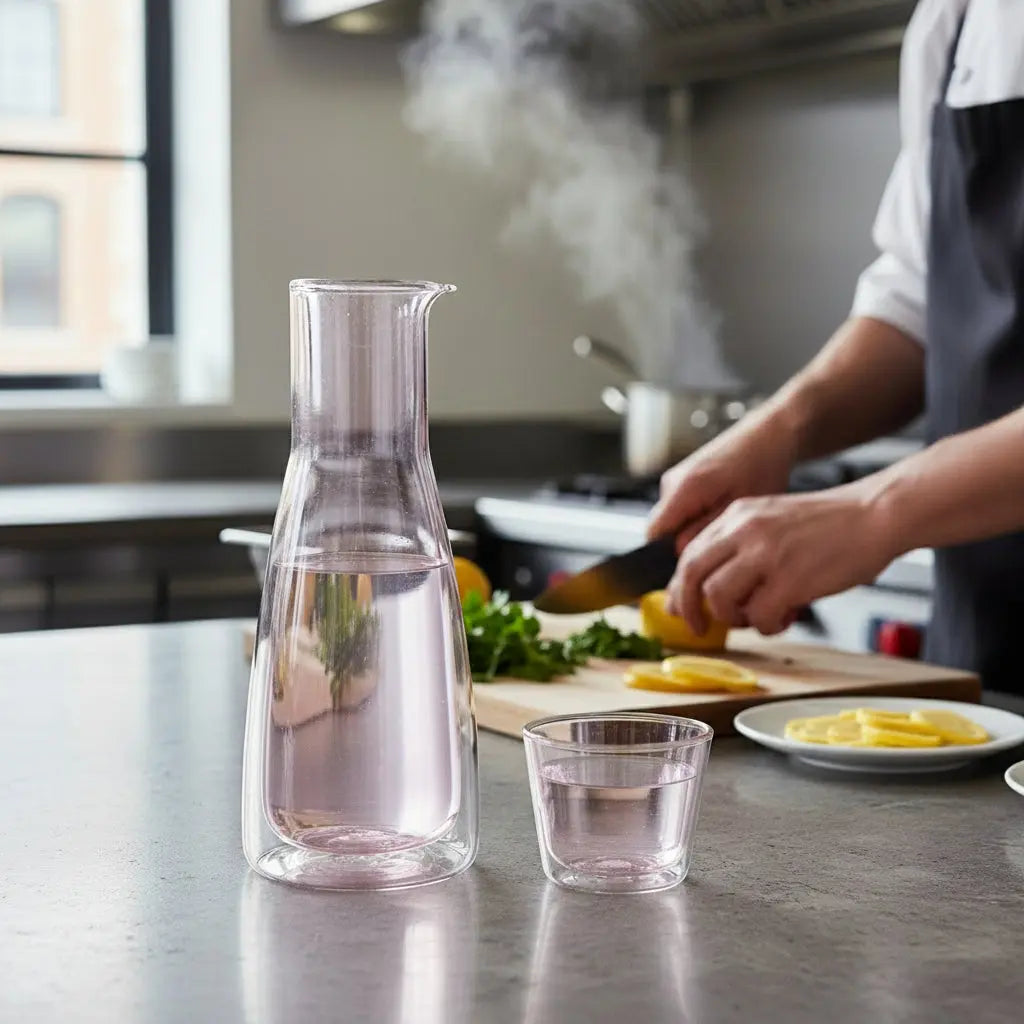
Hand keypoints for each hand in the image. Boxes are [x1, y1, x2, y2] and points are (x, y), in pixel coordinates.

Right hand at [647, 412, 798, 551]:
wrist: (767, 436)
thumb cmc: (760, 468)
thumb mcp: (738, 509)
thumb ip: (704, 532)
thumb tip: (681, 553)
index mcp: (684, 489)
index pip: (653, 534)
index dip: (668, 554)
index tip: (693, 561)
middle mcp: (672, 482)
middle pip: (662, 529)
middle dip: (685, 540)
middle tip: (718, 540)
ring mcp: (675, 478)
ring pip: (673, 519)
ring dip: (693, 527)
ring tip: (725, 519)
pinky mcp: (683, 478)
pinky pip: (680, 508)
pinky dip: (697, 514)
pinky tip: (721, 507)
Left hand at [667, 484, 896, 635]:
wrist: (875, 514)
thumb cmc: (830, 525)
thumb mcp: (772, 522)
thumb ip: (739, 547)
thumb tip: (709, 588)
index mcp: (737, 515)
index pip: (689, 554)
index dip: (679, 586)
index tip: (679, 607)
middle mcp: (745, 530)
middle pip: (692, 574)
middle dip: (689, 608)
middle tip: (699, 627)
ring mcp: (766, 554)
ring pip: (720, 597)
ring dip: (735, 617)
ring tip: (759, 616)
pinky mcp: (790, 578)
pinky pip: (760, 615)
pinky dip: (768, 625)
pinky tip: (785, 617)